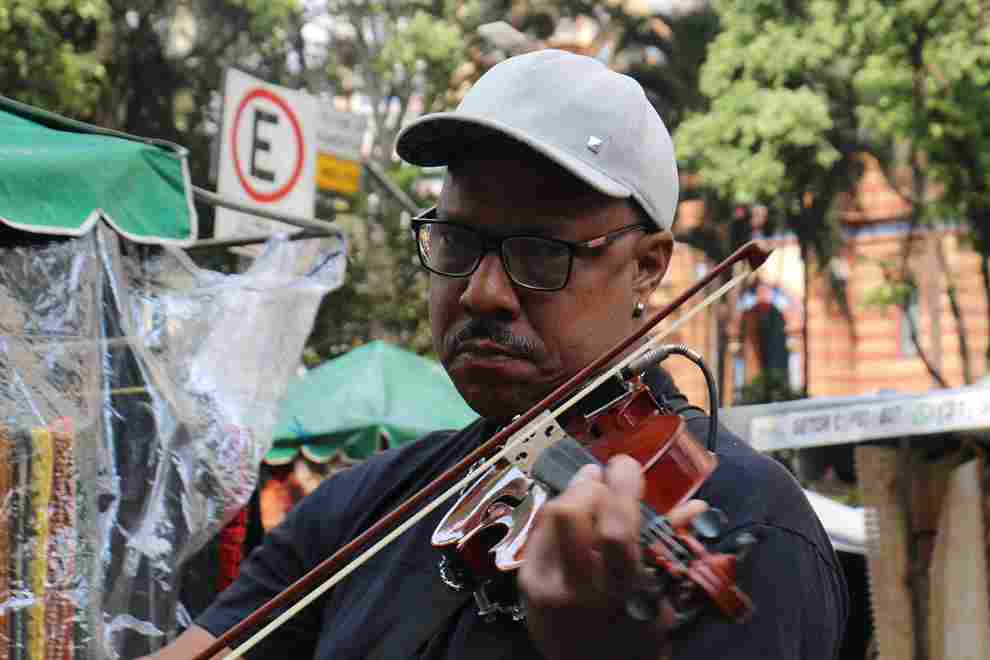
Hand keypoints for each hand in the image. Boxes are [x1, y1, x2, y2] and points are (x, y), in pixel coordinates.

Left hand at [517, 455, 707, 659]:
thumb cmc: (634, 636)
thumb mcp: (660, 600)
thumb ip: (669, 545)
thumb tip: (694, 504)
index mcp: (621, 595)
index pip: (617, 529)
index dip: (622, 487)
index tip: (628, 466)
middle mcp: (578, 589)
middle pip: (571, 513)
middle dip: (590, 485)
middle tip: (604, 478)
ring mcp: (546, 585)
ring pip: (551, 515)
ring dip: (573, 494)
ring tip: (590, 490)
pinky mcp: (525, 582)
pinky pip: (539, 529)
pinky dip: (559, 514)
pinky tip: (573, 516)